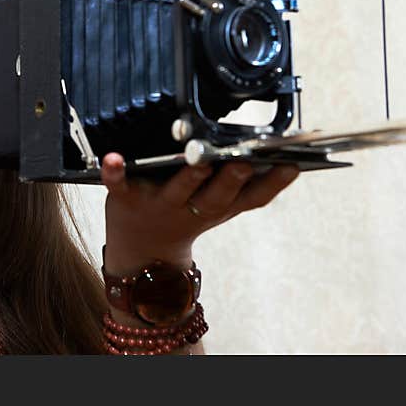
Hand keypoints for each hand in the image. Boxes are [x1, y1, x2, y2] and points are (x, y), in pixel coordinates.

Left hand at [101, 153, 298, 271]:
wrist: (141, 251)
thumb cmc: (185, 215)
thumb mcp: (222, 207)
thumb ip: (247, 185)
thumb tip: (284, 153)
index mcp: (220, 207)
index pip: (253, 198)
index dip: (274, 183)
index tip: (292, 164)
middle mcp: (192, 208)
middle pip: (217, 196)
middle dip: (232, 179)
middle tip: (246, 161)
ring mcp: (160, 204)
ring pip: (178, 190)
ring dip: (189, 176)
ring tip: (199, 157)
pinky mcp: (126, 199)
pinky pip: (119, 184)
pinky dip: (115, 172)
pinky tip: (113, 157)